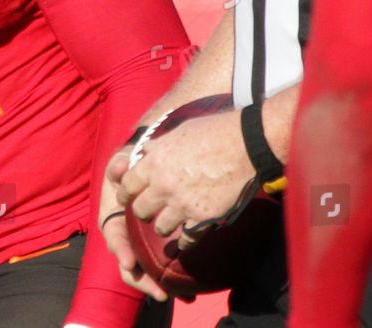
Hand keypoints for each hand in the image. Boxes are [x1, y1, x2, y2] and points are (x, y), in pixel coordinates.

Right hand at [100, 145, 169, 302]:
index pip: (114, 238)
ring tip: (178, 296)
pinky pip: (163, 268)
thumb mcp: (122, 162)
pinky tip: (189, 295)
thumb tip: (119, 169)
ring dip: (159, 286)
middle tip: (160, 292)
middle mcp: (126, 238)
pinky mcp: (157, 248)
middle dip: (143, 280)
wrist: (147, 169)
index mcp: (113, 220)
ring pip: (146, 271)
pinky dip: (174, 282)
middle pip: (130, 265)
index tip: (128, 262)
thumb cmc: (131, 167)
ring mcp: (141, 245)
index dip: (120, 251)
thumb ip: (119, 166)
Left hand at [119, 109, 254, 241]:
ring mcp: (183, 204)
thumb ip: (158, 147)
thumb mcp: (176, 133)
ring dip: (163, 227)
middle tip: (149, 212)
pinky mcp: (204, 217)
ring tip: (169, 225)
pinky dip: (186, 240)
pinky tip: (186, 238)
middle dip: (142, 213)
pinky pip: (187, 238)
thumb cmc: (211, 131)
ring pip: (161, 228)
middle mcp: (164, 186)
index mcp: (154, 163)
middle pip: (140, 211)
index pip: (127, 186)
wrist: (245, 144)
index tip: (126, 199)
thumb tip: (144, 151)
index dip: (125, 194)